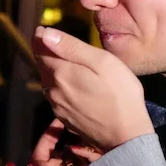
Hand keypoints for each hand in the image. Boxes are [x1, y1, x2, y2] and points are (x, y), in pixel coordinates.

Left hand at [32, 26, 151, 151]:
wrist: (125, 136)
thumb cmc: (120, 94)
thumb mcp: (102, 62)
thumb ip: (71, 47)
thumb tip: (43, 34)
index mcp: (61, 72)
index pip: (41, 50)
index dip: (40, 38)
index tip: (40, 29)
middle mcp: (53, 89)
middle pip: (42, 65)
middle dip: (43, 52)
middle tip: (47, 41)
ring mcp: (57, 106)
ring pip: (47, 81)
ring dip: (48, 69)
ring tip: (57, 59)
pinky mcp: (64, 118)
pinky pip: (54, 95)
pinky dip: (56, 84)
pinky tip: (66, 82)